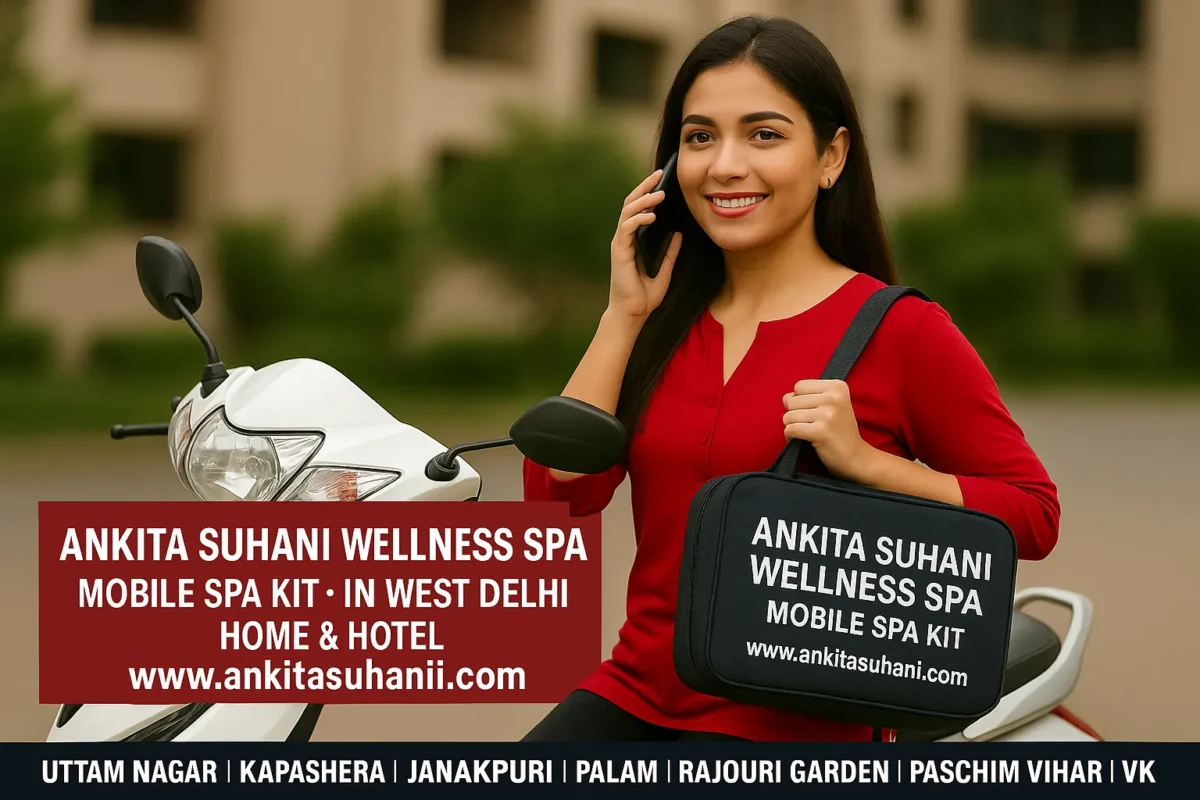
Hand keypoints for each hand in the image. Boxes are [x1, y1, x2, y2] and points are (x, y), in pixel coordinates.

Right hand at [608, 168, 682, 319]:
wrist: (634, 313)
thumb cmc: (645, 295)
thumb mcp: (665, 269)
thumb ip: (671, 252)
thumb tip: (679, 234)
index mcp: (634, 240)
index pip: (639, 209)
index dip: (648, 193)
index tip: (662, 180)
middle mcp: (624, 238)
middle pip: (631, 204)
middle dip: (644, 187)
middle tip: (658, 174)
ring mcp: (620, 244)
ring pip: (628, 212)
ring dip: (643, 200)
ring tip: (659, 194)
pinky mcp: (619, 252)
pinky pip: (626, 229)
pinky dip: (638, 219)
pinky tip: (651, 215)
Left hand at [782, 379, 878, 482]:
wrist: (856, 456)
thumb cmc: (839, 430)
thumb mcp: (830, 405)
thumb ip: (807, 396)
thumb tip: (786, 397)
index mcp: (837, 386)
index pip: (799, 386)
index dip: (800, 400)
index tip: (813, 412)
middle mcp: (833, 397)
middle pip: (792, 400)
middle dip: (795, 415)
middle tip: (811, 425)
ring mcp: (828, 414)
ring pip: (788, 416)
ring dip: (793, 427)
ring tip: (808, 433)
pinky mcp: (820, 431)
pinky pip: (790, 430)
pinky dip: (791, 437)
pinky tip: (804, 440)